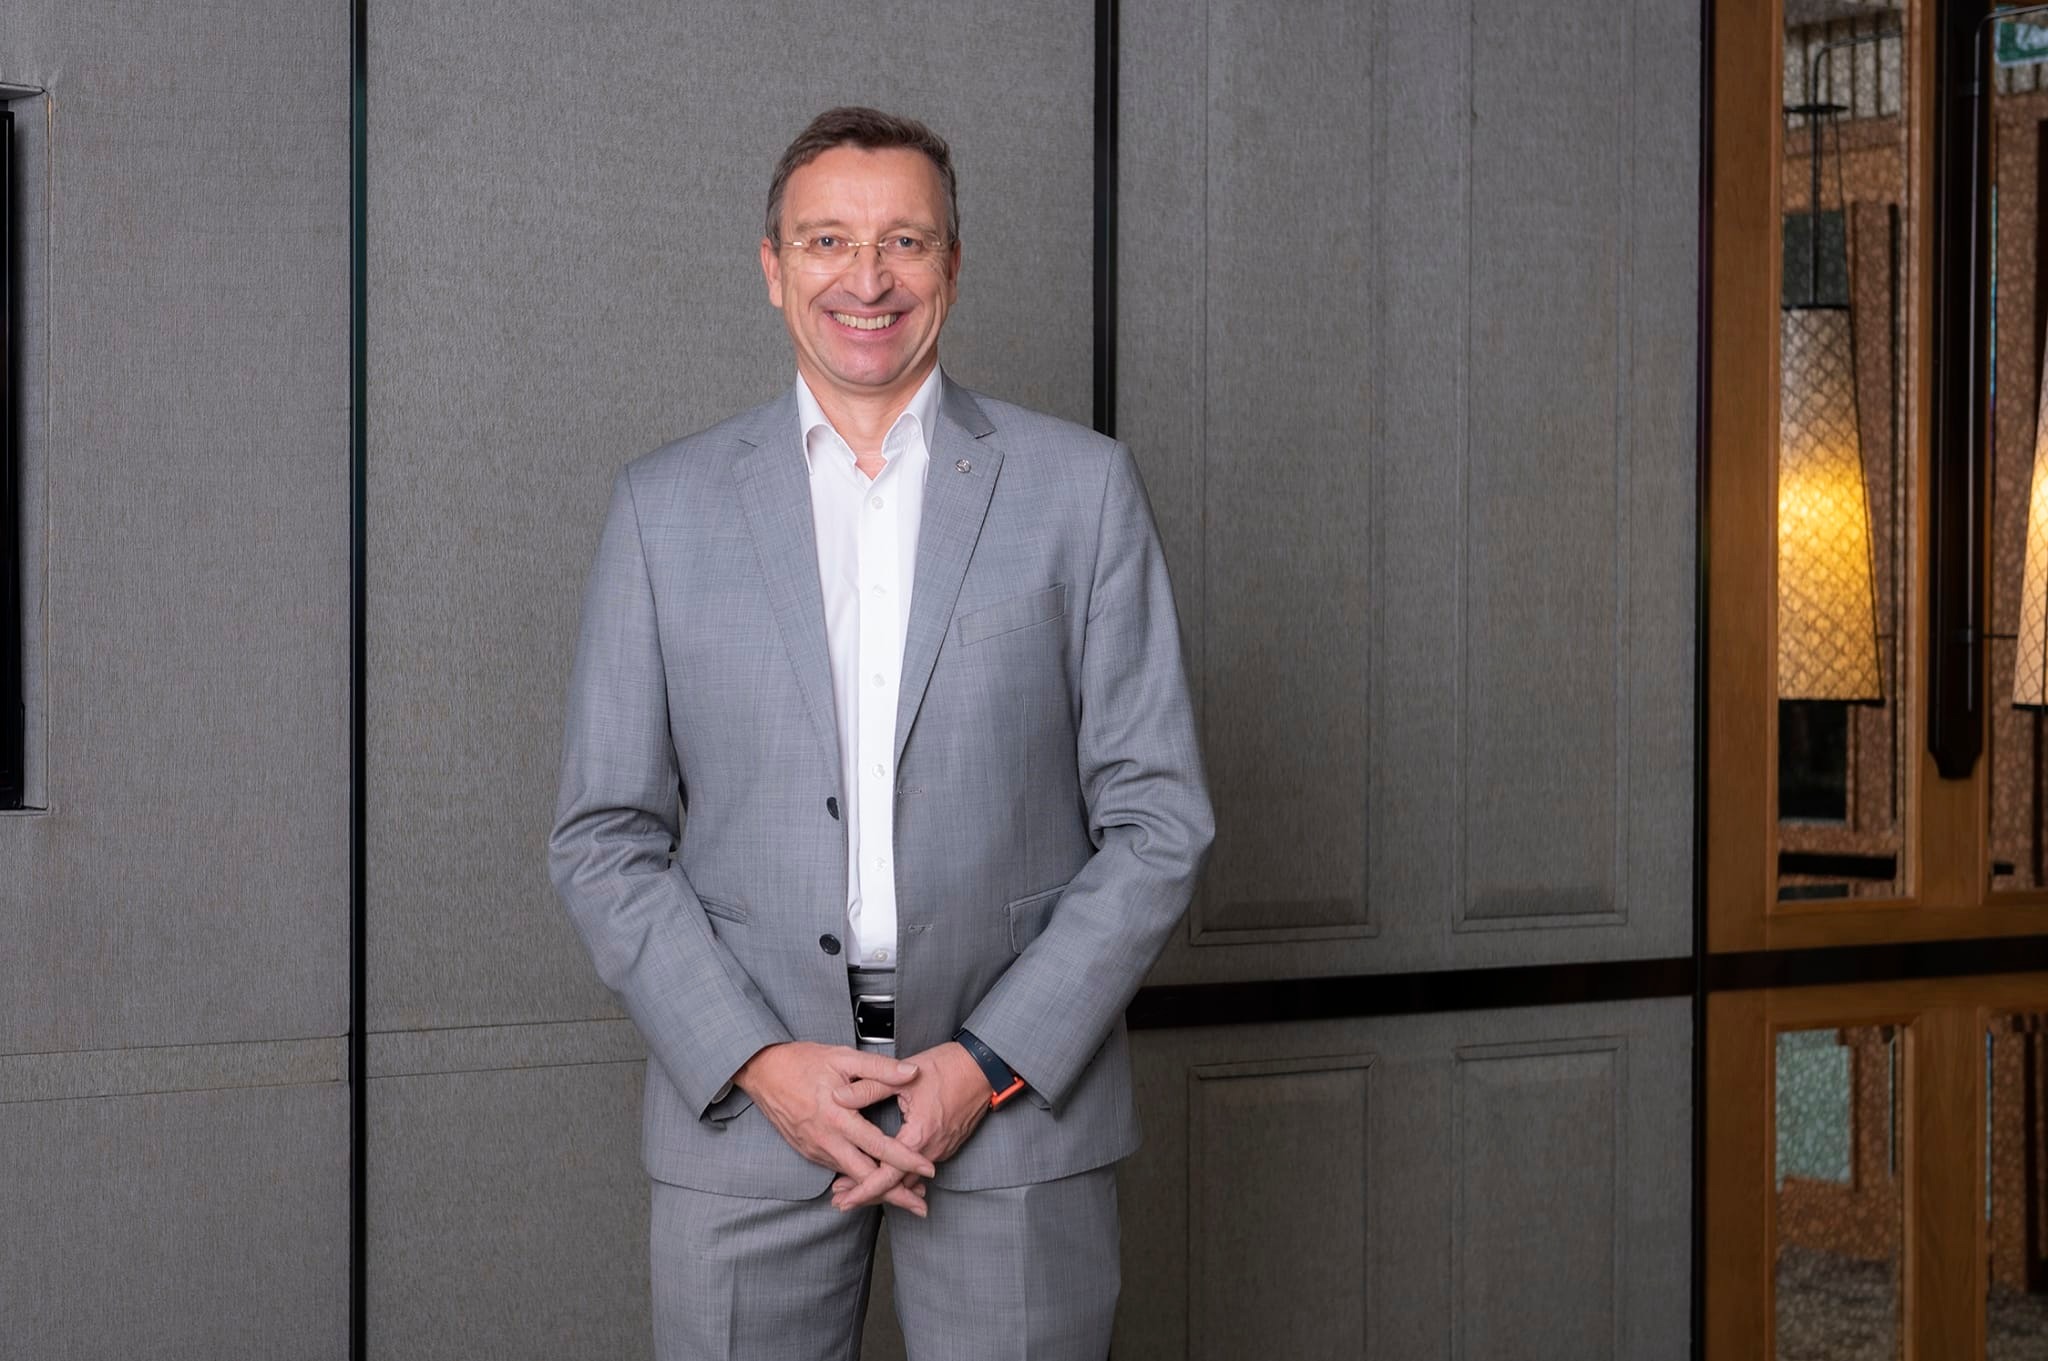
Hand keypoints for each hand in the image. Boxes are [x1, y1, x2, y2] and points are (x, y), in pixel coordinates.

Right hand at [733, 1042, 934, 1214]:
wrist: (762, 1071)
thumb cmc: (803, 1062)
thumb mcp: (843, 1058)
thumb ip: (880, 1068)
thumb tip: (911, 1073)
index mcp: (838, 1117)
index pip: (879, 1146)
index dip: (905, 1161)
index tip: (928, 1169)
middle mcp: (826, 1140)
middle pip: (865, 1178)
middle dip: (895, 1194)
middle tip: (921, 1205)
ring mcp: (815, 1149)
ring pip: (851, 1179)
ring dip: (877, 1190)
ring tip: (906, 1195)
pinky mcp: (808, 1152)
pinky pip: (837, 1171)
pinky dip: (857, 1180)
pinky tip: (873, 1181)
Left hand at [829, 1041, 994, 1211]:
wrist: (984, 1067)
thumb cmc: (947, 1067)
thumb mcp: (903, 1075)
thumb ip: (869, 1087)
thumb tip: (837, 1096)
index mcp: (919, 1135)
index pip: (887, 1175)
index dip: (862, 1190)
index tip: (843, 1200)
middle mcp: (933, 1149)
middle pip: (897, 1185)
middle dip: (868, 1194)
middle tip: (841, 1200)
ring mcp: (942, 1149)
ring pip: (909, 1179)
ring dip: (885, 1184)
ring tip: (856, 1187)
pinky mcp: (947, 1144)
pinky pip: (920, 1169)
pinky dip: (901, 1174)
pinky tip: (886, 1170)